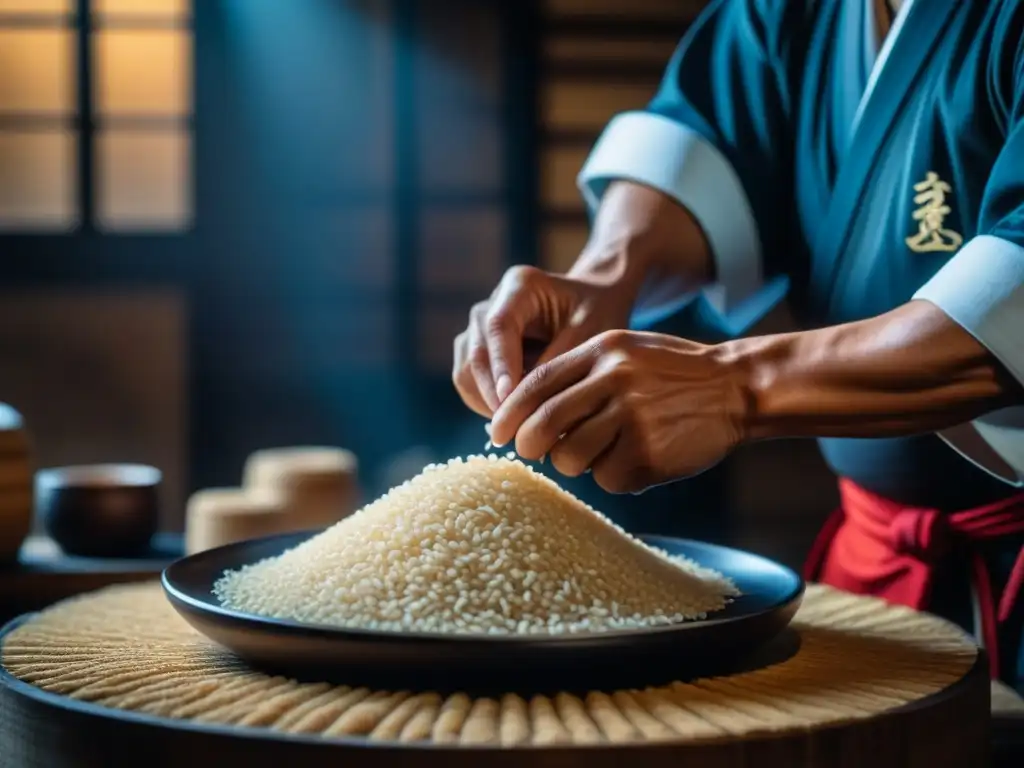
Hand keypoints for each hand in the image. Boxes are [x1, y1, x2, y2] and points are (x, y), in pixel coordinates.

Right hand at [452, 265, 634, 417]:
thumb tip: (527, 401)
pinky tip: (516, 416)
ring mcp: (478, 328)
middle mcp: (490, 305)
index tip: (509, 399)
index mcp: (519, 286)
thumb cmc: (597, 312)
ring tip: (522, 424)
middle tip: (518, 429)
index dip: (501, 365)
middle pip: (475, 353)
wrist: (592, 304)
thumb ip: (559, 360)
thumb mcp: (591, 331)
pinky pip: (469, 382)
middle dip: (492, 394)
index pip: (498, 327)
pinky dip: (486, 403)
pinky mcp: (476, 350)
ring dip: (486, 402)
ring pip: (465, 372)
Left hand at [487, 330, 748, 493]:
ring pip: (570, 457)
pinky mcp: (648, 453)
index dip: (510, 412)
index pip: (537, 384)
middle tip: (535, 452)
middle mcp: (614, 380)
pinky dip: (613, 476)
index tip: (496, 433)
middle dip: (530, 445)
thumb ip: (579, 373)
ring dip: (576, 463)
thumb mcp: (625, 350)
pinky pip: (606, 479)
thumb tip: (524, 416)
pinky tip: (636, 460)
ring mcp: (632, 418)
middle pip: (543, 425)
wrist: (736, 388)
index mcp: (602, 352)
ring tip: (601, 451)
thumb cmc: (671, 373)